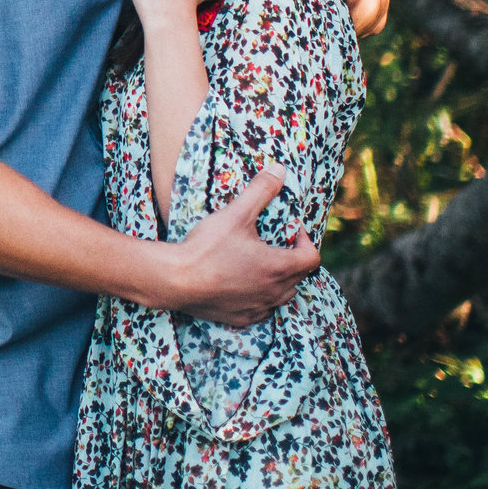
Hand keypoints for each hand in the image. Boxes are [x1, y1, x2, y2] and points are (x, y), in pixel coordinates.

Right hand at [166, 166, 318, 326]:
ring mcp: (257, 308)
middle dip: (293, 258)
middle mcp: (273, 292)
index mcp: (278, 267)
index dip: (306, 241)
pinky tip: (243, 284)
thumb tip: (280, 170)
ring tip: (261, 263)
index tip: (291, 231)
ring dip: (279, 280)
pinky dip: (260, 297)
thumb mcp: (236, 214)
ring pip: (282, 296)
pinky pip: (261, 310)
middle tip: (275, 243)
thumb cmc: (207, 247)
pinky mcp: (240, 318)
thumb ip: (261, 191)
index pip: (312, 258)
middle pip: (299, 277)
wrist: (174, 279)